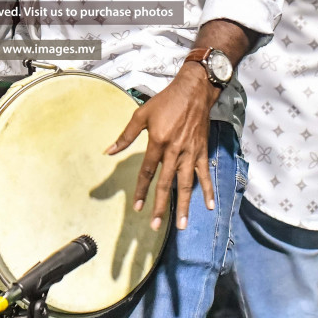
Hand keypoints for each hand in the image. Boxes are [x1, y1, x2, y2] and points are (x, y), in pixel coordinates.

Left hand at [106, 63, 218, 230]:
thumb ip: (125, 136)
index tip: (137, 207)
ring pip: (186, 184)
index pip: (148, 172)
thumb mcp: (141, 114)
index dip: (141, 190)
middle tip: (155, 226)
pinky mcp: (202, 152)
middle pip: (166, 184)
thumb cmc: (166, 101)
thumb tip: (109, 151)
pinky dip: (207, 190)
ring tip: (181, 225)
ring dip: (183, 206)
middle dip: (160, 206)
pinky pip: (204, 174)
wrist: (194, 91)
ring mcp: (190, 153)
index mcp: (158, 142)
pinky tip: (209, 206)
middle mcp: (175, 151)